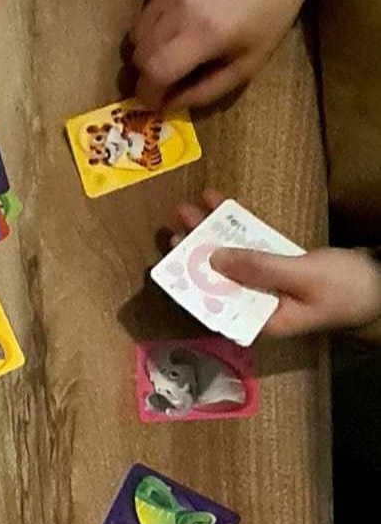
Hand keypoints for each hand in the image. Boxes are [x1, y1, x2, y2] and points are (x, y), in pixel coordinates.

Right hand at [130, 0, 315, 109]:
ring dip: (146, 48)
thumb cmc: (269, 14)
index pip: (153, 72)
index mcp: (205, 35)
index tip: (154, 101)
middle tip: (162, 78)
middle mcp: (180, 10)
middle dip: (146, 73)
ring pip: (135, 31)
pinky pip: (145, 7)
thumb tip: (167, 105)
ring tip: (167, 49)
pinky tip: (176, 19)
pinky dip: (153, 23)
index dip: (147, 93)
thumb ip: (206, 90)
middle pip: (138, 54)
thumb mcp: (248, 63)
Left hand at [171, 192, 380, 337]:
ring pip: (232, 257)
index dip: (192, 283)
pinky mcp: (280, 265)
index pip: (217, 306)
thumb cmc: (348, 286)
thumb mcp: (301, 277)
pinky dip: (235, 227)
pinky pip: (251, 245)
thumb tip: (213, 258)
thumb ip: (258, 268)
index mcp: (263, 320)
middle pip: (219, 277)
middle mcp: (260, 304)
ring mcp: (270, 284)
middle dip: (197, 250)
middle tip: (177, 223)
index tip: (174, 260)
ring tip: (190, 208)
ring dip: (211, 233)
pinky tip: (218, 203)